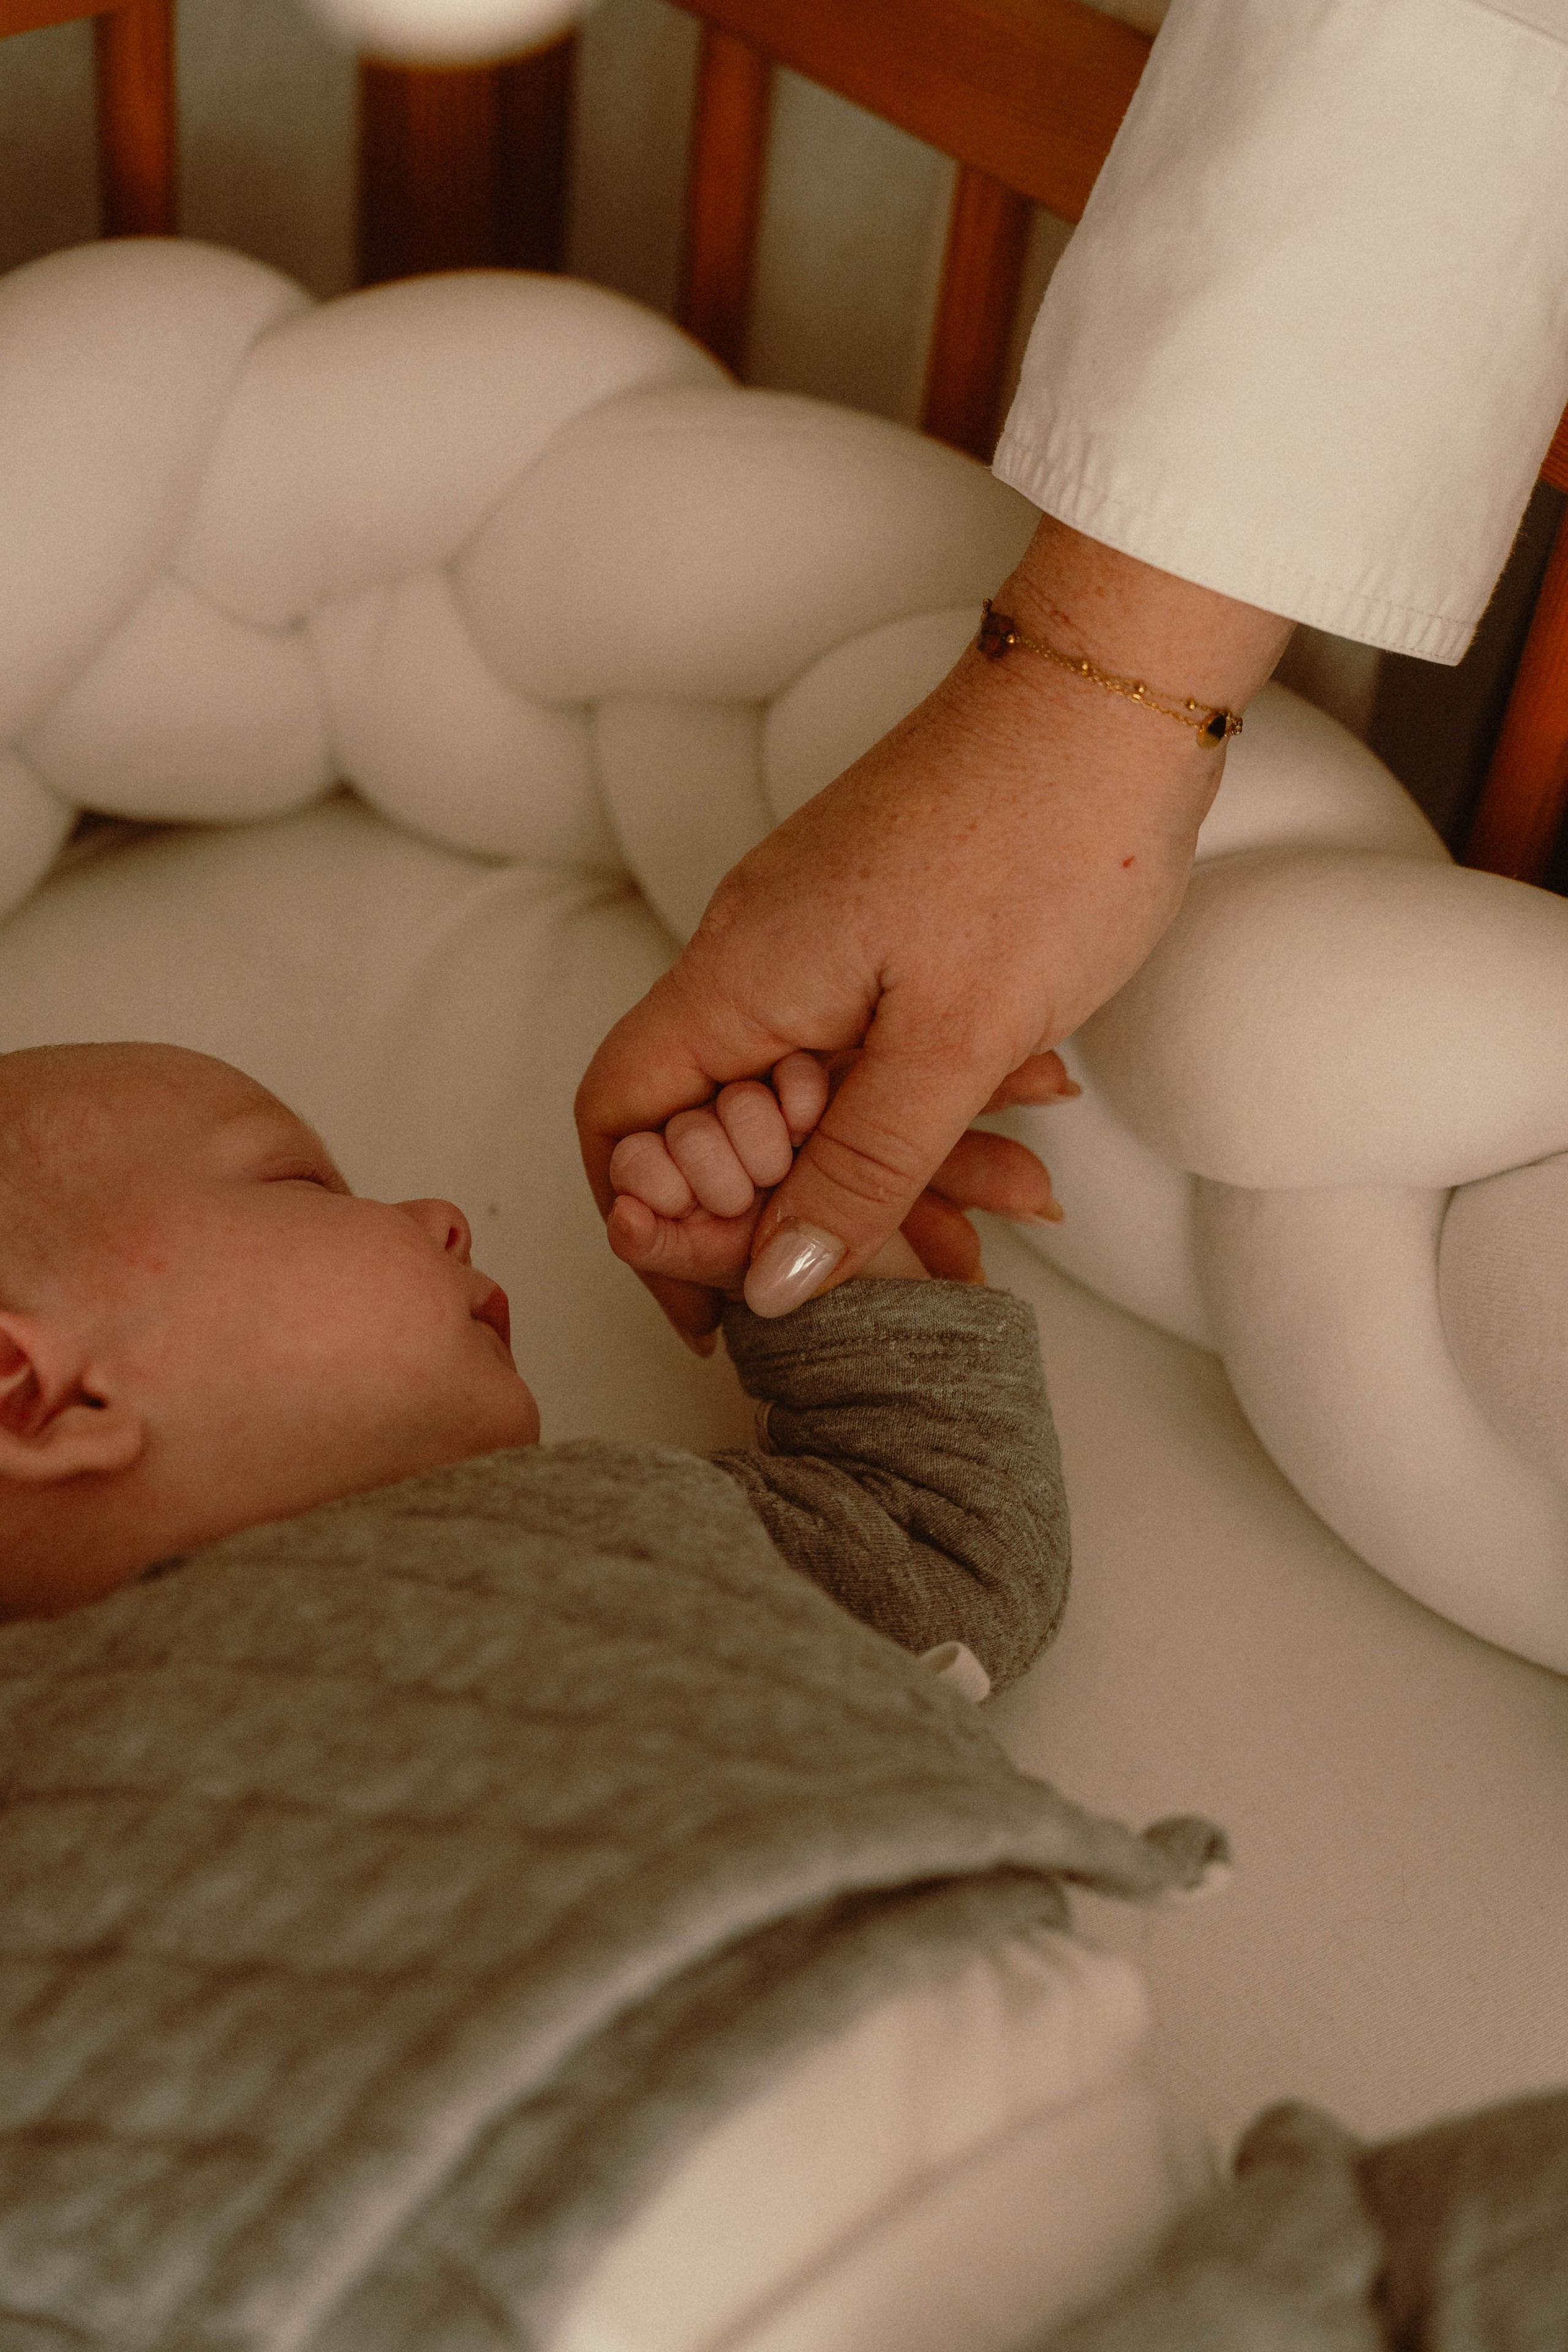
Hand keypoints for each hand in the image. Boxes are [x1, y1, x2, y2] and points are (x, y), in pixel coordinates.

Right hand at [578, 516, 1290, 1331]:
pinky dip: (940, 1101)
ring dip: (905, 1165)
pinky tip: (1032, 1124)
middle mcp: (759, 960)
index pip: (621, 1116)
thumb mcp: (953, 1045)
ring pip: (821, 1093)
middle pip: (728, 1125)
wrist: (1116, 695)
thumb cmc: (1038, 847)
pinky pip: (877, 1046)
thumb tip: (775, 1285)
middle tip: (915, 1271)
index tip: (719, 1305)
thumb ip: (860, 1172)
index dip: (650, 1222)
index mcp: (740, 980)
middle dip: (812, 1214)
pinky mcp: (884, 930)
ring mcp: (821, 941)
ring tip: (1014, 1209)